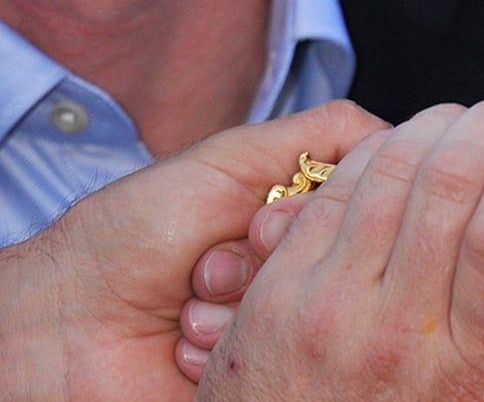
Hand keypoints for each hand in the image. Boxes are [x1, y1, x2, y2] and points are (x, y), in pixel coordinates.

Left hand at [0, 100, 387, 399]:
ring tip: (190, 302)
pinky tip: (185, 341)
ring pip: (307, 313)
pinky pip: (273, 357)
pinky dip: (218, 346)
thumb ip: (320, 134)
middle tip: (214, 263)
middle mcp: (298, 272)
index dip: (311, 217)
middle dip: (265, 260)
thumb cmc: (135, 233)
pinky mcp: (263, 370)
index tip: (261, 221)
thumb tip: (399, 131)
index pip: (364, 211)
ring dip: (234, 307)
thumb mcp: (228, 160)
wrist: (66, 319)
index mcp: (302, 220)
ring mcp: (281, 325)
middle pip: (339, 263)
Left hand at [194, 101, 483, 399]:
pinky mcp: (275, 295)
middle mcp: (400, 332)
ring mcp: (329, 308)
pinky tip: (400, 145)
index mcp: (473, 369)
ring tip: (462, 121)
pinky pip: (331, 194)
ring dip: (434, 124)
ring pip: (390, 173)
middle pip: (451, 184)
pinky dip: (375, 154)